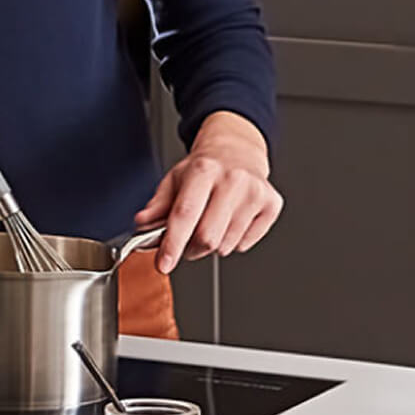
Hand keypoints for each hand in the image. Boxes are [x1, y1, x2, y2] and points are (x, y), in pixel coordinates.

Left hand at [133, 112, 280, 272]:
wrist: (238, 150)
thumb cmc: (205, 168)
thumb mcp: (175, 179)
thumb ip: (157, 206)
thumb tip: (142, 224)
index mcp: (204, 170)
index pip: (185, 214)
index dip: (172, 244)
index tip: (163, 263)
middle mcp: (233, 179)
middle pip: (207, 237)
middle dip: (191, 249)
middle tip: (187, 242)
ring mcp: (255, 192)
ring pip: (226, 245)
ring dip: (212, 246)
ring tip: (211, 224)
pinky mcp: (271, 204)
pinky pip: (245, 244)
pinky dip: (233, 242)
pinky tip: (230, 221)